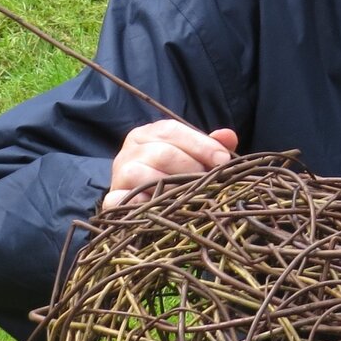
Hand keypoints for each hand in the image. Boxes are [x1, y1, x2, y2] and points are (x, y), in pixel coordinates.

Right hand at [101, 120, 237, 208]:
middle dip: (192, 168)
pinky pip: (125, 201)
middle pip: (163, 153)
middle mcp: (130, 150)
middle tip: (209, 183)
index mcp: (148, 133)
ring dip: (173, 188)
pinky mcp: (112, 199)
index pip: (173, 131)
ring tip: (191, 197)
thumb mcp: (190, 155)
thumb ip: (210, 146)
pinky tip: (163, 209)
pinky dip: (144, 205)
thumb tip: (229, 137)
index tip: (223, 161)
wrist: (135, 200)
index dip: (201, 144)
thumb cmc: (169, 174)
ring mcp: (118, 174)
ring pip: (146, 176)